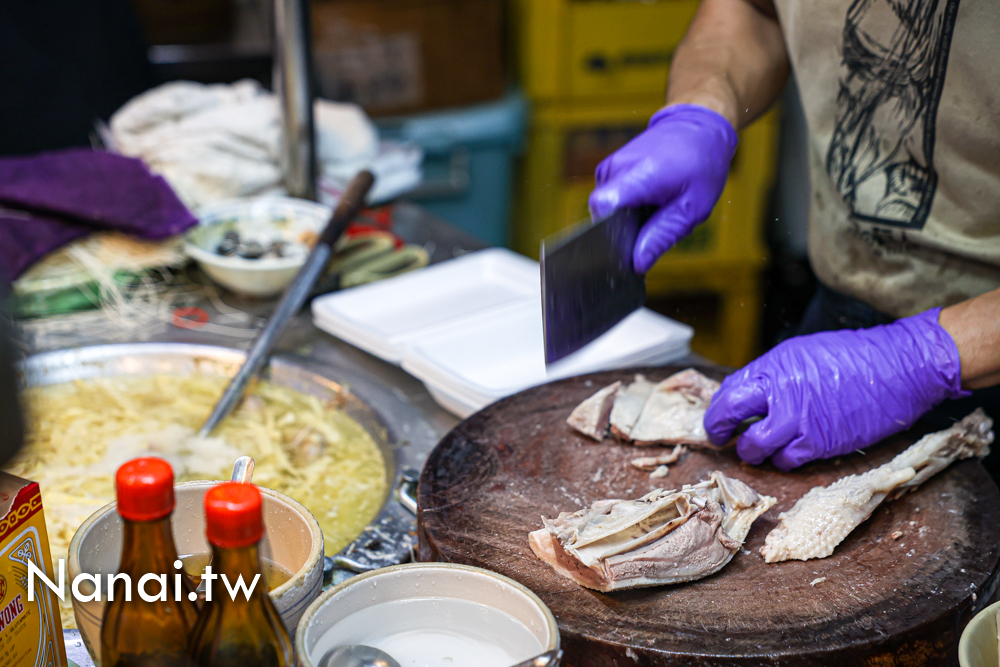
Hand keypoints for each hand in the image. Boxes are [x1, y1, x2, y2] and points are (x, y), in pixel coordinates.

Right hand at [588, 104, 736, 272]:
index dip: (609, 234)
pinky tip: (648, 198)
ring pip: (608, 210)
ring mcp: (609, 167)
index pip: (602, 207)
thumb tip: (637, 263)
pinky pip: (611, 199)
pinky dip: (627, 206)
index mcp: (638, 175)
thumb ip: (661, 235)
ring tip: (656, 205)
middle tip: (658, 220)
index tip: (626, 246)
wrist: (697, 125)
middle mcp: (616, 169)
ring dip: (629, 217)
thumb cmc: (700, 163)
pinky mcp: (608, 169)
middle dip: (627, 229)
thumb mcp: (691, 207)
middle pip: (605, 216)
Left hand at [703, 308, 968, 469]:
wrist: (899, 368)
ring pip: (755, 447)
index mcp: (774, 366)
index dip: (718, 410)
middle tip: (723, 439)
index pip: (729, 391)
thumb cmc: (855, 357)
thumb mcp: (802, 353)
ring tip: (758, 448)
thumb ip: (773, 375)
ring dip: (753, 451)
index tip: (718, 419)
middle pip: (729, 416)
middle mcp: (781, 392)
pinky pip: (787, 460)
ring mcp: (799, 420)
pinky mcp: (821, 443)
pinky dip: (783, 460)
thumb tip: (748, 396)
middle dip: (720, 431)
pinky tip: (788, 453)